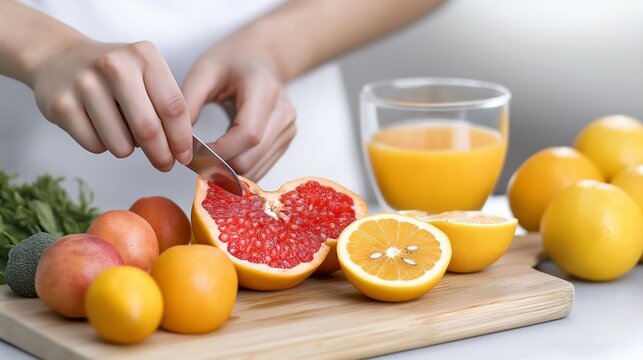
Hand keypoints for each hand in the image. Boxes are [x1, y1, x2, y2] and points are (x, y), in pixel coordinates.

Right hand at [32, 39, 192, 170]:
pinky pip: (95, 146)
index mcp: (143, 56)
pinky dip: (102, 146)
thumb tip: (181, 147)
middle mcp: (114, 66)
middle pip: (148, 129)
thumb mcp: (144, 73)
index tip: (184, 155)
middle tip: (164, 163)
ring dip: (127, 149)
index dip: (182, 138)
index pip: (173, 106)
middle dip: (161, 154)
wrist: (58, 58)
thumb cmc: (112, 74)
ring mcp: (85, 84)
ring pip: (121, 144)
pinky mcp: (62, 105)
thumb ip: (165, 104)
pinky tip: (97, 126)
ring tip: (121, 132)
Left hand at [182, 47, 295, 181]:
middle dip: (218, 166)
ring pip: (256, 170)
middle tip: (193, 160)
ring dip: (228, 173)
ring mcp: (288, 130)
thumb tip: (177, 140)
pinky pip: (261, 168)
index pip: (247, 135)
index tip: (192, 153)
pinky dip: (239, 171)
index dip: (218, 152)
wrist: (263, 56)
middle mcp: (283, 113)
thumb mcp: (204, 70)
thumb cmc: (233, 59)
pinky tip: (223, 158)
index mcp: (264, 91)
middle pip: (251, 158)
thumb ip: (189, 102)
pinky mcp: (286, 141)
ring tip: (206, 159)